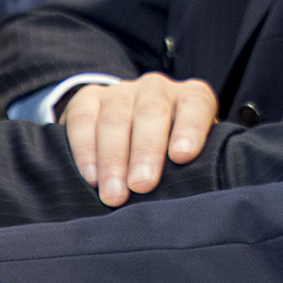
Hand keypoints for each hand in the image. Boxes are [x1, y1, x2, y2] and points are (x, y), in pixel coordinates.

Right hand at [63, 72, 218, 205]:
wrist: (129, 128)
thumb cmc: (169, 151)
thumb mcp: (189, 153)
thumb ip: (199, 163)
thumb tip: (199, 189)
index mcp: (190, 98)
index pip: (195, 105)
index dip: (190, 128)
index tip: (182, 157)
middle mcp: (156, 88)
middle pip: (151, 112)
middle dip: (145, 151)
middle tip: (141, 185)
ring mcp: (121, 91)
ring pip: (116, 118)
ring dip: (113, 159)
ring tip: (114, 193)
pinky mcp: (88, 99)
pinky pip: (83, 120)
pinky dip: (85, 150)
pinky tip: (90, 177)